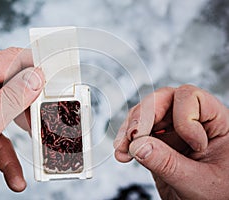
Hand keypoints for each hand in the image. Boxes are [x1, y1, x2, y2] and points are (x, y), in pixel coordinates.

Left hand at [0, 48, 44, 198]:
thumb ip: (10, 100)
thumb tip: (36, 76)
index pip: (10, 59)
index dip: (35, 67)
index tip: (54, 84)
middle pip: (12, 80)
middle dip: (31, 100)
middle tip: (45, 116)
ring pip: (8, 104)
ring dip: (22, 123)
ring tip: (34, 139)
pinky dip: (8, 147)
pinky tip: (14, 173)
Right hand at [114, 85, 228, 199]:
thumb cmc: (220, 196)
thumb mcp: (199, 181)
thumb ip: (169, 163)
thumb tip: (138, 145)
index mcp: (215, 123)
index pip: (192, 98)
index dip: (184, 117)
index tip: (189, 144)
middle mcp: (192, 121)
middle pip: (162, 100)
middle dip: (143, 117)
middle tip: (133, 136)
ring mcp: (172, 131)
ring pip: (145, 113)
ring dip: (130, 129)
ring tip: (122, 149)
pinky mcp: (158, 142)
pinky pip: (138, 131)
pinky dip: (126, 140)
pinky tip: (122, 152)